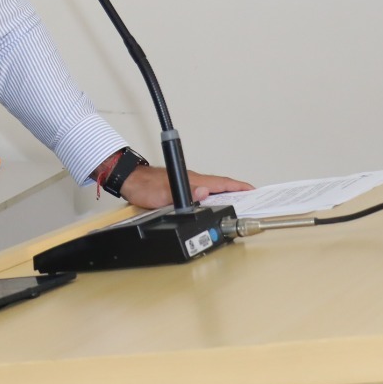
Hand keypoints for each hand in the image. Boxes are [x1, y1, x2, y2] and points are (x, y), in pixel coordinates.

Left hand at [118, 165, 253, 209]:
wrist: (129, 180)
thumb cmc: (144, 186)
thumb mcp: (163, 194)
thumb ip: (185, 194)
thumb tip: (204, 193)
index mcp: (193, 180)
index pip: (221, 183)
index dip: (239, 187)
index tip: (253, 191)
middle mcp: (193, 180)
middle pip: (220, 186)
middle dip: (237, 192)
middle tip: (251, 200)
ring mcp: (187, 182)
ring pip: (211, 189)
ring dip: (225, 195)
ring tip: (236, 203)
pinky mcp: (180, 187)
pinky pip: (201, 192)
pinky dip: (212, 197)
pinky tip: (211, 203)